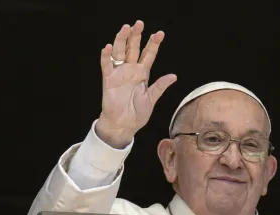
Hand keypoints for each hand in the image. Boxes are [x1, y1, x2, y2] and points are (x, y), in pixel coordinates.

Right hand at [96, 20, 176, 147]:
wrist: (124, 125)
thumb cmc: (137, 114)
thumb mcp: (152, 99)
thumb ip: (160, 86)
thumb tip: (173, 76)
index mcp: (142, 74)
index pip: (149, 55)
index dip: (153, 44)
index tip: (159, 33)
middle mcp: (131, 71)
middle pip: (133, 49)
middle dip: (136, 36)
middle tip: (139, 23)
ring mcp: (119, 74)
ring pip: (120, 52)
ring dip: (121, 40)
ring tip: (125, 28)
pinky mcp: (109, 80)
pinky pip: (106, 65)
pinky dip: (106, 56)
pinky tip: (107, 47)